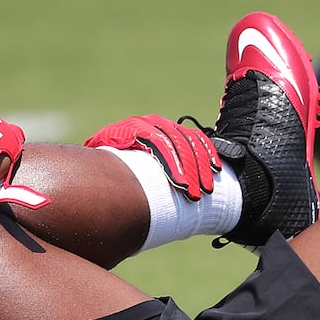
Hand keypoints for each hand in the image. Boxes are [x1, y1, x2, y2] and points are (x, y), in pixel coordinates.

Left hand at [85, 114, 220, 200]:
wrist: (111, 143)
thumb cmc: (107, 159)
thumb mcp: (104, 156)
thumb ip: (106, 163)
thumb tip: (106, 174)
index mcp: (134, 128)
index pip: (159, 144)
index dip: (173, 166)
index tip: (181, 187)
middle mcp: (152, 123)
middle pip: (178, 145)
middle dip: (190, 171)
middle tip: (196, 195)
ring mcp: (166, 126)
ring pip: (190, 143)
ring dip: (201, 167)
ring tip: (207, 190)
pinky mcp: (177, 131)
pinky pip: (197, 139)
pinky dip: (208, 153)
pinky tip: (216, 169)